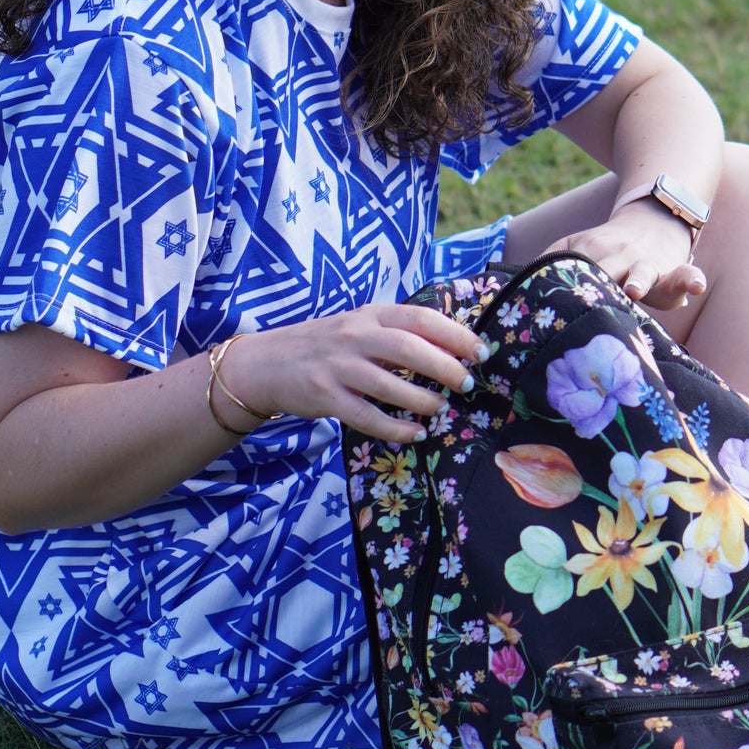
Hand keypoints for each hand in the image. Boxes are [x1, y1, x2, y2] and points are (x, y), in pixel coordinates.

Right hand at [214, 303, 486, 443]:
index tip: (482, 352)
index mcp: (371, 315)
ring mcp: (337, 366)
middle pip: (410, 348)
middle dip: (446, 367)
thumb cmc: (326, 346)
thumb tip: (453, 348)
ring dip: (423, 400)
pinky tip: (415, 434)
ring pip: (389, 384)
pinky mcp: (324, 396)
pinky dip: (395, 428)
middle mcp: (355, 335)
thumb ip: (397, 333)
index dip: (455, 334)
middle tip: (467, 384)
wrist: (266, 363)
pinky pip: (366, 416)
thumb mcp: (360, 327)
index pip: (421, 318)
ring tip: (441, 409)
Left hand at [546, 200, 706, 310]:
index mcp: (591, 252)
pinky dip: (692, 279)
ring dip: (638, 280)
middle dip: (598, 284)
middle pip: (606, 272)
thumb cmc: (609, 249)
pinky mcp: (673, 273)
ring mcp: (648, 265)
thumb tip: (510, 287)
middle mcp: (619, 258)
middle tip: (587, 303)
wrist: (655, 219)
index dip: (563, 283)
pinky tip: (697, 286)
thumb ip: (549, 261)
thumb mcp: (576, 246)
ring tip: (634, 290)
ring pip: (644, 272)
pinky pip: (686, 275)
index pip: (574, 268)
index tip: (549, 300)